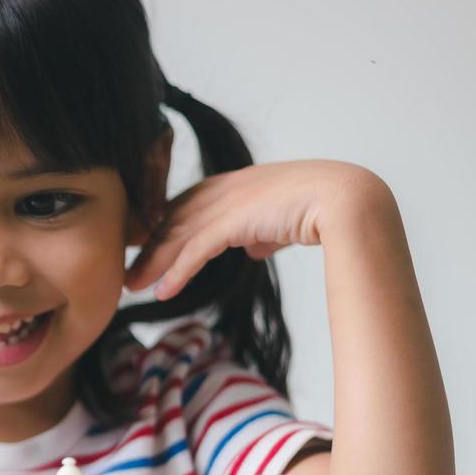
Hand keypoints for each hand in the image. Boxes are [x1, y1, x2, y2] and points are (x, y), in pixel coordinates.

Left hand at [126, 160, 385, 299]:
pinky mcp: (235, 219)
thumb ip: (262, 232)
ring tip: (134, 287)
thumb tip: (253, 248)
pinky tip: (164, 290)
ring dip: (153, 264)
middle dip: (147, 249)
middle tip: (128, 275)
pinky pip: (196, 249)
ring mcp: (229, 201)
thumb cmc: (323, 210)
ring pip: (178, 235)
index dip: (163, 231)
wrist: (347, 200)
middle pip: (172, 221)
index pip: (184, 207)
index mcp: (234, 184)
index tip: (145, 252)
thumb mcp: (282, 221)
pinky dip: (177, 271)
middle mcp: (225, 187)